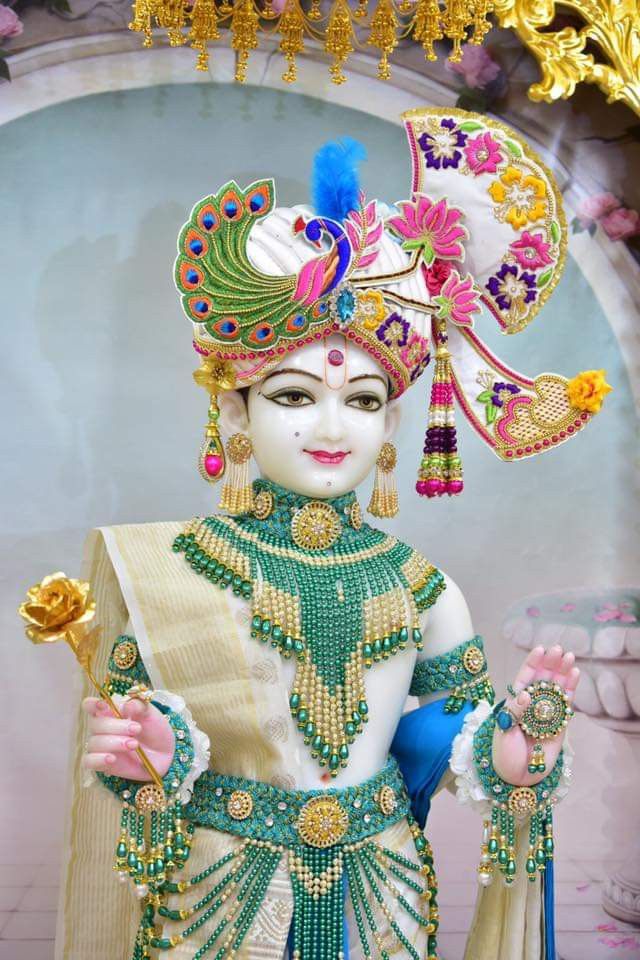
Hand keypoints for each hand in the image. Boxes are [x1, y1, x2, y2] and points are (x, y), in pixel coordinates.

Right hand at [81, 695, 174, 780]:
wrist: (164, 753)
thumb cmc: (153, 729)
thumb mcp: (150, 714)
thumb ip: (139, 706)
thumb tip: (128, 704)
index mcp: (109, 711)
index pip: (90, 705)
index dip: (93, 704)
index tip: (104, 706)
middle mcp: (101, 728)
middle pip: (95, 724)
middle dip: (116, 726)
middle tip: (137, 729)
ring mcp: (100, 746)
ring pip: (94, 743)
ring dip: (114, 743)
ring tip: (134, 744)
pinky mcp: (101, 763)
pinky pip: (89, 761)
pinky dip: (99, 759)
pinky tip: (112, 758)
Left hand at [491, 645, 579, 785]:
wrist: (518, 777)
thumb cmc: (505, 754)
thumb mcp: (504, 731)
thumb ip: (514, 712)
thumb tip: (525, 692)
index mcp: (516, 702)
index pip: (525, 677)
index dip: (532, 663)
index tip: (539, 649)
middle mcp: (532, 705)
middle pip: (543, 679)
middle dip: (550, 663)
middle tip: (558, 649)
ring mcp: (547, 713)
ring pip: (556, 688)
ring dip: (563, 672)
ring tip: (569, 656)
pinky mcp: (560, 724)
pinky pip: (566, 704)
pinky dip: (571, 689)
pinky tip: (575, 674)